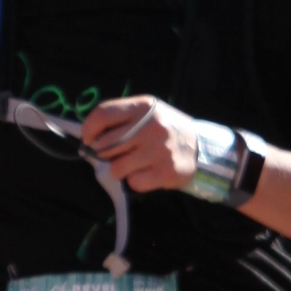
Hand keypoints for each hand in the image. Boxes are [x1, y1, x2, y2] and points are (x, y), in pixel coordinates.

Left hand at [79, 92, 200, 191]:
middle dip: (105, 154)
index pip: (103, 114)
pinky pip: (133, 183)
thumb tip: (89, 137)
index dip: (88, 129)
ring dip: (121, 169)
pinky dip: (136, 181)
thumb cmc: (166, 129)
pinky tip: (148, 173)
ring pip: (116, 168)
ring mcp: (159, 150)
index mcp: (143, 107)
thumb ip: (121, 118)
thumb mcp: (147, 113)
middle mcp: (151, 126)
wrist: (202, 147)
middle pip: (105, 145)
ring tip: (137, 163)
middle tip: (118, 154)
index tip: (88, 140)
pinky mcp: (165, 172)